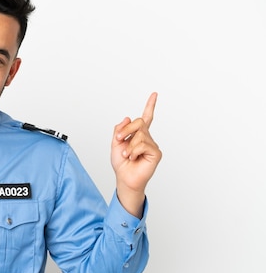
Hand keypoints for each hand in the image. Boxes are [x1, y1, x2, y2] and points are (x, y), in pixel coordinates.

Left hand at [111, 92, 161, 216]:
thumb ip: (119, 129)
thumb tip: (128, 117)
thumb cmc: (121, 163)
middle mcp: (147, 138)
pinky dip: (134, 151)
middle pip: (139, 122)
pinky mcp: (156, 153)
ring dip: (128, 145)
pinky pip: (143, 144)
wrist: (124, 178)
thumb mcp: (115, 143)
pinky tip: (133, 158)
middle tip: (118, 139)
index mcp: (138, 134)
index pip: (146, 117)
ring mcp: (152, 145)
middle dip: (126, 129)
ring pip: (140, 134)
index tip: (155, 94)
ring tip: (126, 155)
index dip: (150, 105)